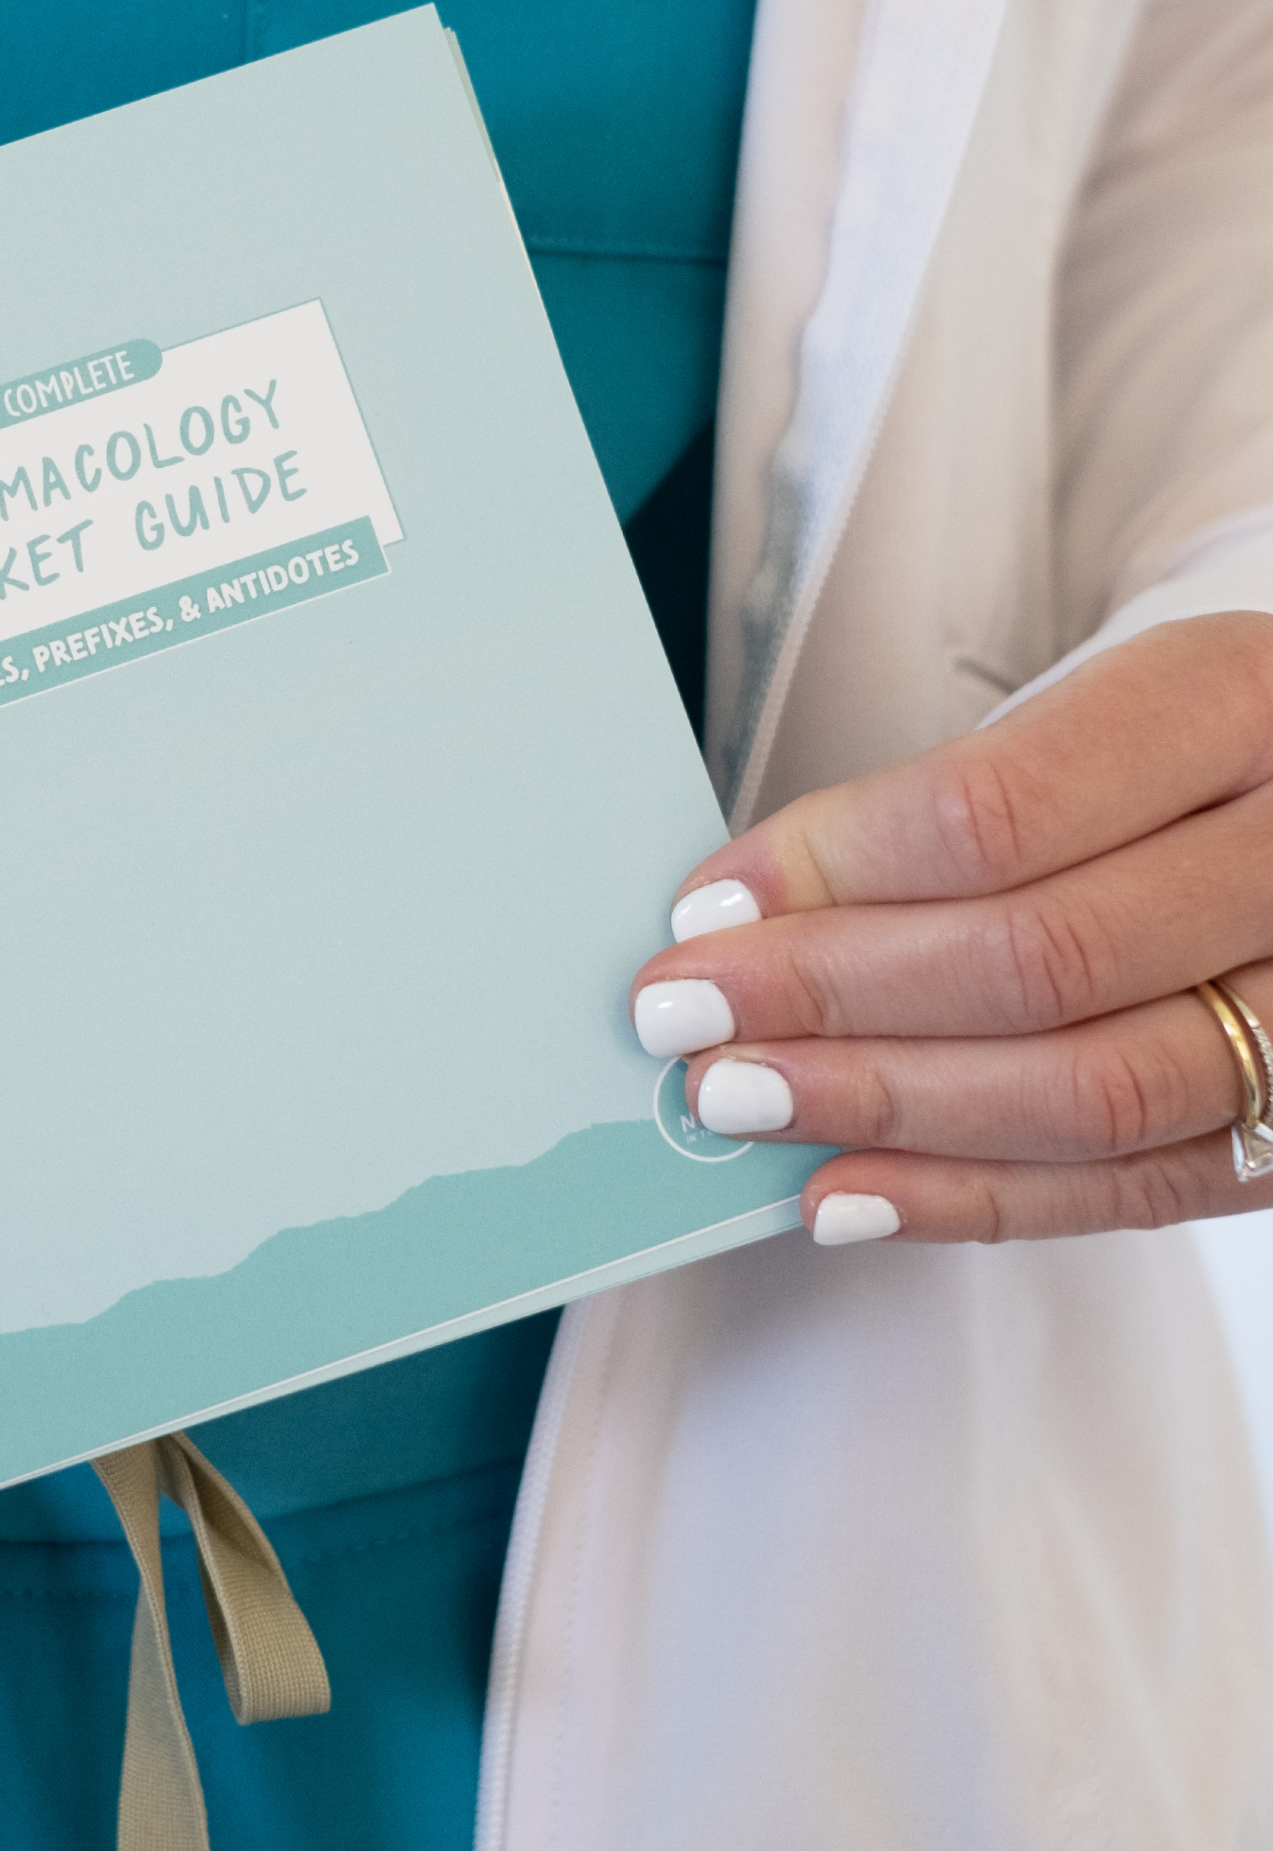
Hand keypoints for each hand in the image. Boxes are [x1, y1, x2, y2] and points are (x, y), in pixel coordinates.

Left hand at [629, 613, 1272, 1242]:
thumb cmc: (1201, 752)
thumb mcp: (1109, 709)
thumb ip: (966, 801)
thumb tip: (755, 911)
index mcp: (1232, 706)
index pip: (997, 813)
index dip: (829, 873)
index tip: (706, 910)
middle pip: (1035, 959)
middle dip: (828, 997)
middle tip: (686, 1017)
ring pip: (1090, 1090)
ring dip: (883, 1107)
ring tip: (741, 1101)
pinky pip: (1139, 1185)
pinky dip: (976, 1197)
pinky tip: (846, 1193)